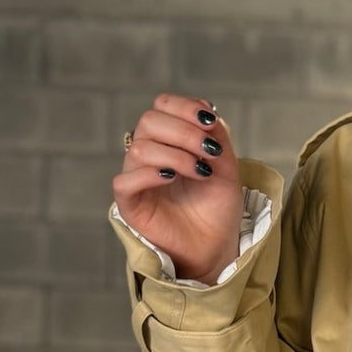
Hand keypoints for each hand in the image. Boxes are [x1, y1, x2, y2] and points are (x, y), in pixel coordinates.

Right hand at [113, 92, 244, 281]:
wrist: (216, 245)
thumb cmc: (217, 207)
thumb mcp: (226, 166)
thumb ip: (217, 136)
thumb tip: (205, 109)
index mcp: (168, 139)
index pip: (163, 106)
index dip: (184, 107)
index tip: (210, 122)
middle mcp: (149, 153)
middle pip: (149, 121)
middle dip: (184, 131)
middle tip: (209, 150)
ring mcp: (136, 178)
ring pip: (140, 149)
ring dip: (175, 154)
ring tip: (200, 171)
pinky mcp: (130, 203)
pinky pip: (125, 181)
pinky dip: (149, 175)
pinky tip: (172, 179)